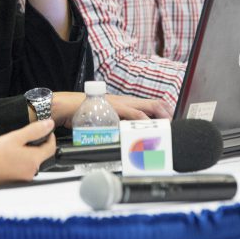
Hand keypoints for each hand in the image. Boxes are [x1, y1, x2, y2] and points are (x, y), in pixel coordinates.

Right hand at [0, 119, 56, 184]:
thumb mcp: (16, 136)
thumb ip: (35, 130)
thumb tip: (50, 125)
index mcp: (34, 160)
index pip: (51, 148)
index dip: (50, 137)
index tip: (44, 130)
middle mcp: (32, 172)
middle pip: (42, 155)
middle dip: (38, 145)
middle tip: (27, 136)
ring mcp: (23, 178)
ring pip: (32, 162)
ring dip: (28, 153)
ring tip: (15, 145)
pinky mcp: (15, 181)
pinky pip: (23, 168)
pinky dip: (21, 161)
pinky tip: (9, 156)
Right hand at [49, 92, 171, 126]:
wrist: (67, 106)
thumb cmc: (83, 111)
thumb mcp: (105, 117)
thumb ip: (116, 124)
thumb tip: (125, 137)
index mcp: (125, 102)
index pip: (150, 104)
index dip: (163, 111)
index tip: (171, 122)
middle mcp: (125, 101)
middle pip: (153, 103)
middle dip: (166, 115)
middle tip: (172, 126)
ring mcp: (121, 103)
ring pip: (146, 108)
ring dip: (158, 118)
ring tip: (166, 127)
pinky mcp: (114, 108)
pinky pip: (132, 113)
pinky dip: (142, 120)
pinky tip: (148, 126)